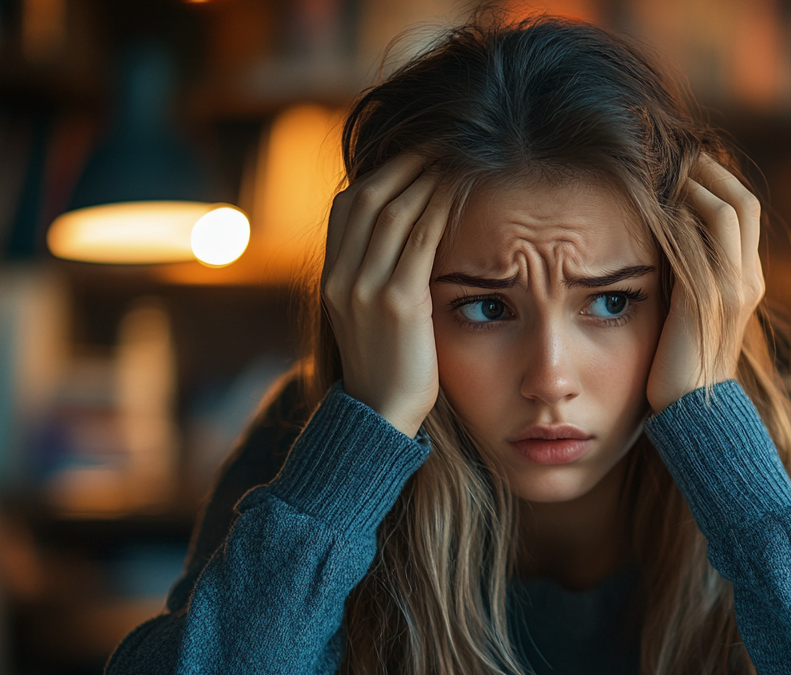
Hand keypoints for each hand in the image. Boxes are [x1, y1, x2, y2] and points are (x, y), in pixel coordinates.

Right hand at [320, 154, 450, 437]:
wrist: (380, 416)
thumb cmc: (387, 368)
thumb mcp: (368, 317)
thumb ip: (375, 277)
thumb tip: (404, 240)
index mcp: (331, 278)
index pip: (349, 206)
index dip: (382, 172)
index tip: (415, 154)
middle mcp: (340, 277)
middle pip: (368, 197)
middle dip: (406, 163)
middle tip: (441, 142)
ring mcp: (363, 288)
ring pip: (393, 211)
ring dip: (426, 177)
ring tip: (455, 156)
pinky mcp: (396, 302)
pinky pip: (418, 240)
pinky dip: (439, 208)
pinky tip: (460, 192)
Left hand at [646, 157, 764, 413]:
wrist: (695, 417)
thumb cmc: (681, 374)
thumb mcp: (688, 319)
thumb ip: (686, 284)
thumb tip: (658, 248)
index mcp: (746, 282)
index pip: (742, 213)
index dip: (716, 183)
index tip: (683, 167)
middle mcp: (748, 279)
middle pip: (742, 200)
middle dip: (708, 172)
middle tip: (672, 156)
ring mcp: (735, 286)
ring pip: (727, 209)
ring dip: (694, 184)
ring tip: (661, 171)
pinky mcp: (711, 296)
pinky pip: (705, 236)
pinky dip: (683, 212)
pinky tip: (655, 204)